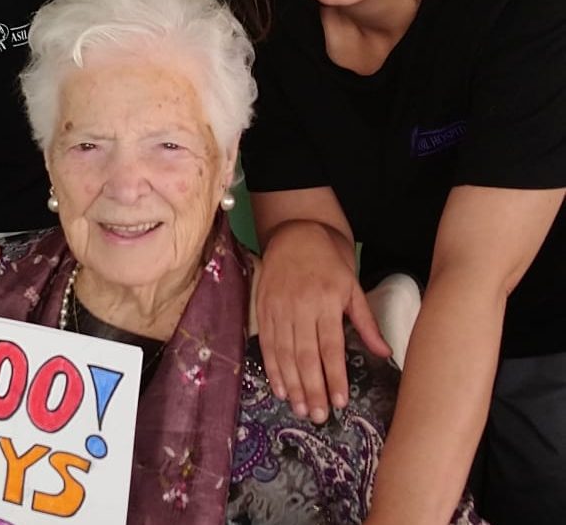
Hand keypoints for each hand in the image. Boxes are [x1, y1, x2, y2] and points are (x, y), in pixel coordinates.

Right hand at [257, 221, 389, 422]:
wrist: (296, 234)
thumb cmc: (329, 261)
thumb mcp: (353, 287)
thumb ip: (366, 322)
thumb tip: (385, 353)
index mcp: (327, 301)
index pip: (330, 346)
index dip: (333, 376)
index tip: (338, 401)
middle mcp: (301, 306)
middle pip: (304, 355)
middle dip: (311, 388)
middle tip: (316, 416)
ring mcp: (278, 308)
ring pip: (283, 353)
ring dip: (291, 384)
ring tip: (299, 408)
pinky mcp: (263, 308)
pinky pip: (266, 343)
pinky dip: (272, 368)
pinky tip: (279, 387)